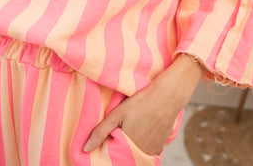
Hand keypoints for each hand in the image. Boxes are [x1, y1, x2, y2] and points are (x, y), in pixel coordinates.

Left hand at [83, 54, 204, 155]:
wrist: (167, 96)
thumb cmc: (140, 103)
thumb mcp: (117, 114)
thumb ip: (100, 132)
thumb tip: (85, 149)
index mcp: (128, 147)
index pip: (113, 156)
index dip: (108, 150)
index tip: (106, 141)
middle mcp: (141, 153)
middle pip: (125, 157)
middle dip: (119, 149)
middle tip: (118, 133)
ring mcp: (152, 152)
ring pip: (136, 155)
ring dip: (130, 149)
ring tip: (130, 130)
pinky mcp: (160, 148)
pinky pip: (146, 153)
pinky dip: (141, 147)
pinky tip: (140, 132)